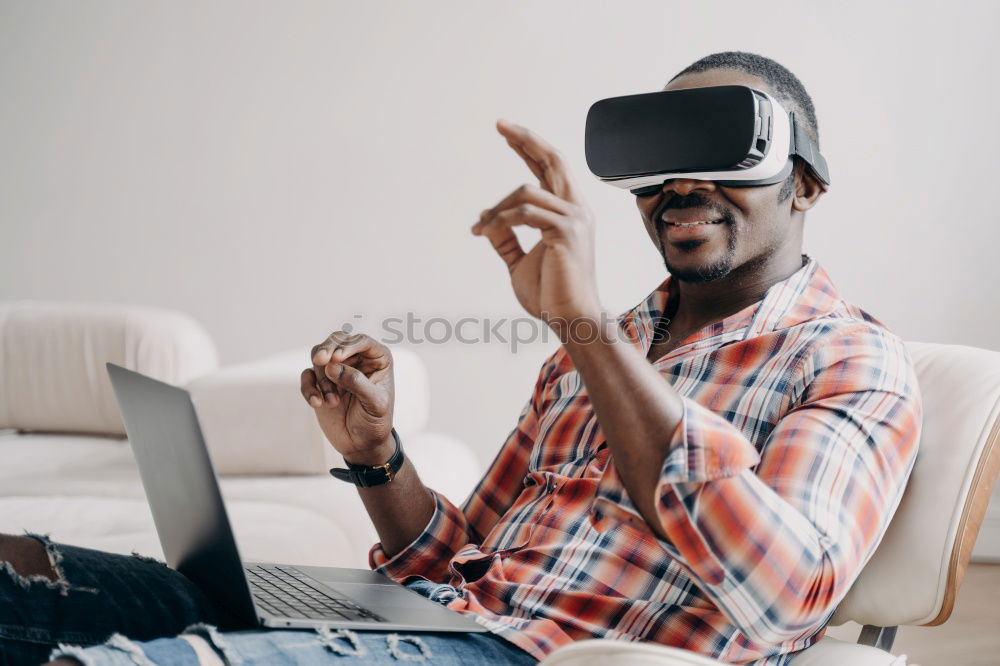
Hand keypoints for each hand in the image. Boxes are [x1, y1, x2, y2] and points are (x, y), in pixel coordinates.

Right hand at [300, 331, 394, 464]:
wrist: (362, 444)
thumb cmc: (375, 421)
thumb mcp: (375, 403)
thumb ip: (357, 382)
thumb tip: (332, 366)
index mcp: (376, 358)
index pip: (361, 341)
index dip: (348, 345)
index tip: (337, 356)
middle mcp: (356, 359)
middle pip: (336, 341)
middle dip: (326, 349)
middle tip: (320, 360)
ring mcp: (336, 369)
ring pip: (319, 357)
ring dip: (321, 378)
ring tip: (332, 402)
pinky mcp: (320, 383)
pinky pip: (307, 376)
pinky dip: (309, 388)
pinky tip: (317, 404)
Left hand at [471, 119, 600, 327]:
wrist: (568, 318)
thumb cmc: (550, 294)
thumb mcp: (519, 261)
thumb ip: (506, 238)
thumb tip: (485, 220)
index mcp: (568, 213)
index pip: (550, 169)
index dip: (529, 147)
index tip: (507, 131)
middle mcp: (576, 209)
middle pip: (553, 160)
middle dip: (525, 139)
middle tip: (500, 124)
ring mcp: (575, 219)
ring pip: (526, 190)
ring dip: (496, 208)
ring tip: (479, 228)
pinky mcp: (566, 232)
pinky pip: (525, 212)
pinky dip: (500, 219)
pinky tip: (485, 231)